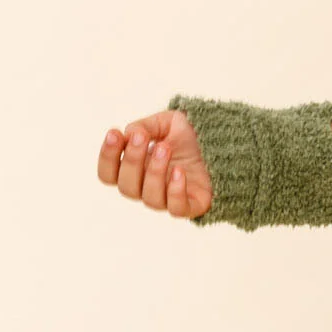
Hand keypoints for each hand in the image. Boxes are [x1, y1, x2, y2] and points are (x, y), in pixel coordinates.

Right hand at [98, 108, 212, 217]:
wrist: (224, 143)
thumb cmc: (190, 136)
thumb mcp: (166, 122)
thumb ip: (145, 126)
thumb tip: (129, 134)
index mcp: (136, 169)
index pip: (109, 174)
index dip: (107, 157)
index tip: (114, 133)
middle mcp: (148, 187)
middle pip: (126, 187)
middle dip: (131, 160)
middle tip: (141, 137)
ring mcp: (168, 199)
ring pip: (150, 198)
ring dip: (153, 172)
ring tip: (165, 148)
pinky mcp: (191, 206)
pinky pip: (176, 209)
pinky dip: (175, 191)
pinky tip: (179, 171)